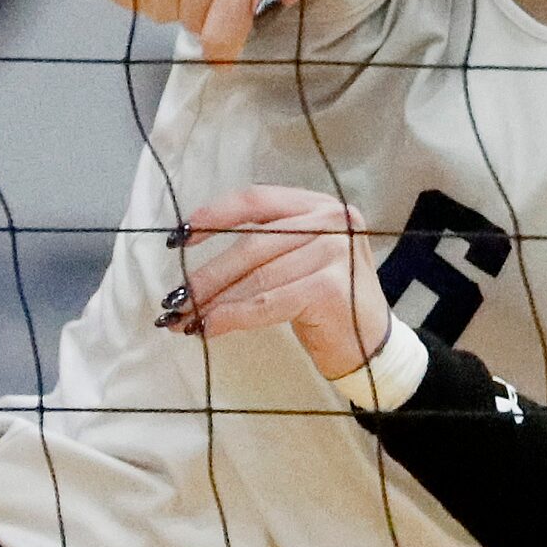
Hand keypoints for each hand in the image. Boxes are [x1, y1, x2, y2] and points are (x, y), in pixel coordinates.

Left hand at [162, 184, 391, 376]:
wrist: (373, 346)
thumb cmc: (329, 303)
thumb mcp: (301, 261)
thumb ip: (267, 247)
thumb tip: (201, 260)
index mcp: (320, 206)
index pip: (258, 200)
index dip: (215, 215)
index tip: (179, 238)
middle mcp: (331, 220)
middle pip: (252, 244)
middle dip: (208, 274)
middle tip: (174, 299)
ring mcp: (334, 250)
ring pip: (257, 276)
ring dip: (214, 300)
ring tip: (185, 319)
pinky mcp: (329, 286)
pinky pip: (268, 302)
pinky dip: (234, 316)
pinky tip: (211, 328)